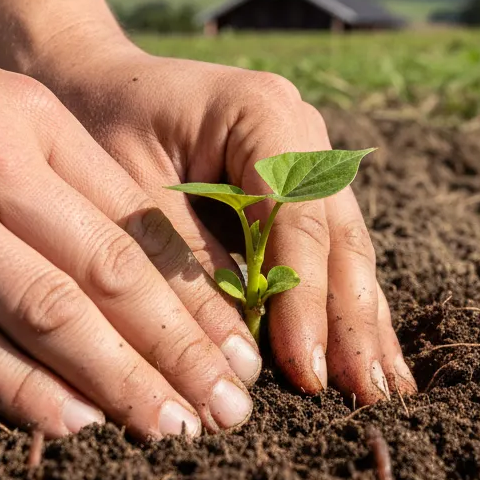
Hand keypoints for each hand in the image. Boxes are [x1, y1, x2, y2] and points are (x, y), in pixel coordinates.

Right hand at [0, 8, 257, 438]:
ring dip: (118, 381)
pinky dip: (22, 392)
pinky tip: (74, 425)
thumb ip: (61, 172)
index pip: (139, 220)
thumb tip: (136, 268)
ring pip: (47, 313)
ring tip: (170, 428)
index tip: (240, 347)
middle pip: (110, 271)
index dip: (198, 293)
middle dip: (181, 347)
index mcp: (32, 120)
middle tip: (229, 408)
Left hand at [34, 33, 416, 404]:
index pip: (296, 219)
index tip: (309, 374)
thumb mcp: (130, 192)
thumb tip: (240, 357)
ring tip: (385, 392)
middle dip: (352, 320)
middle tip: (369, 399)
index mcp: (263, 111)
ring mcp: (310, 155)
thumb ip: (187, 263)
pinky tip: (368, 356)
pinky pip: (329, 250)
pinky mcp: (301, 187)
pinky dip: (343, 305)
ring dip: (363, 321)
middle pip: (337, 236)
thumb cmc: (100, 126)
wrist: (94, 81)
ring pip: (346, 248)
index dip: (305, 301)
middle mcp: (302, 130)